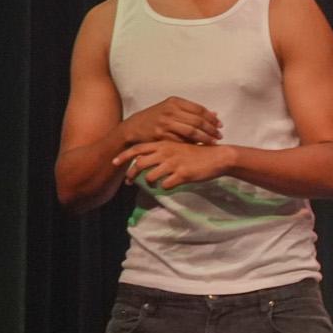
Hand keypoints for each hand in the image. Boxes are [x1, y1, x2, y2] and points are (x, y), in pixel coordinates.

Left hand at [113, 140, 234, 189]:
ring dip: (149, 183)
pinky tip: (169, 186)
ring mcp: (174, 164)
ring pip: (151, 176)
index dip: (123, 156)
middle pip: (140, 164)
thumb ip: (163, 151)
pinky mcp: (183, 175)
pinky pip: (166, 185)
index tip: (114, 162)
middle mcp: (166, 153)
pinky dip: (164, 187)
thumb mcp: (179, 147)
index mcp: (164, 144)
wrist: (218, 157)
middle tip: (130, 181)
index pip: (137, 149)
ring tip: (153, 185)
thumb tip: (149, 159)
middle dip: (132, 174)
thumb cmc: (199, 152)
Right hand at [120, 95, 221, 146]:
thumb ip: (192, 111)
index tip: (220, 125)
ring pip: (192, 131)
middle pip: (198, 121)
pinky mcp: (161, 135)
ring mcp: (165, 123)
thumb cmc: (157, 117)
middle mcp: (170, 110)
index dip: (212, 118)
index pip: (199, 109)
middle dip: (211, 129)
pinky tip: (200, 146)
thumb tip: (215, 114)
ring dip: (205, 138)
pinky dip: (193, 144)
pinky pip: (182, 140)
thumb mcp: (172, 109)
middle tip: (219, 136)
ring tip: (213, 142)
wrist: (134, 127)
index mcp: (174, 102)